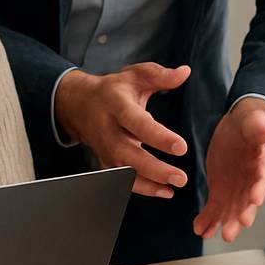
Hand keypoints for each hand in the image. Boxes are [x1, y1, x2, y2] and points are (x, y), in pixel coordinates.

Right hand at [54, 64, 190, 196]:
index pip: (137, 123)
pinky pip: (122, 180)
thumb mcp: (135, 75)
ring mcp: (104, 149)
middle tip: (180, 177)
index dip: (158, 136)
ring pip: (124, 172)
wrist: (80, 105)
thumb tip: (185, 72)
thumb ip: (160, 75)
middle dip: (155, 168)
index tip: (181, 147)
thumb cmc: (114, 90)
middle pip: (129, 154)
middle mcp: (108, 130)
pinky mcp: (105, 162)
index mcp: (116, 105)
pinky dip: (142, 189)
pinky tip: (164, 192)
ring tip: (173, 188)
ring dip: (149, 183)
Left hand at [192, 99, 264, 241]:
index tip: (255, 199)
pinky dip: (208, 219)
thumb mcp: (253, 121)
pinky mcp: (221, 192)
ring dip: (225, 223)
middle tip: (235, 227)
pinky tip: (200, 229)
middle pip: (248, 201)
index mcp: (261, 164)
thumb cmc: (248, 126)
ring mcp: (236, 190)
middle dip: (242, 215)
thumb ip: (259, 125)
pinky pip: (214, 208)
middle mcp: (251, 182)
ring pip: (231, 210)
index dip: (259, 189)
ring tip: (217, 235)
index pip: (262, 178)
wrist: (237, 131)